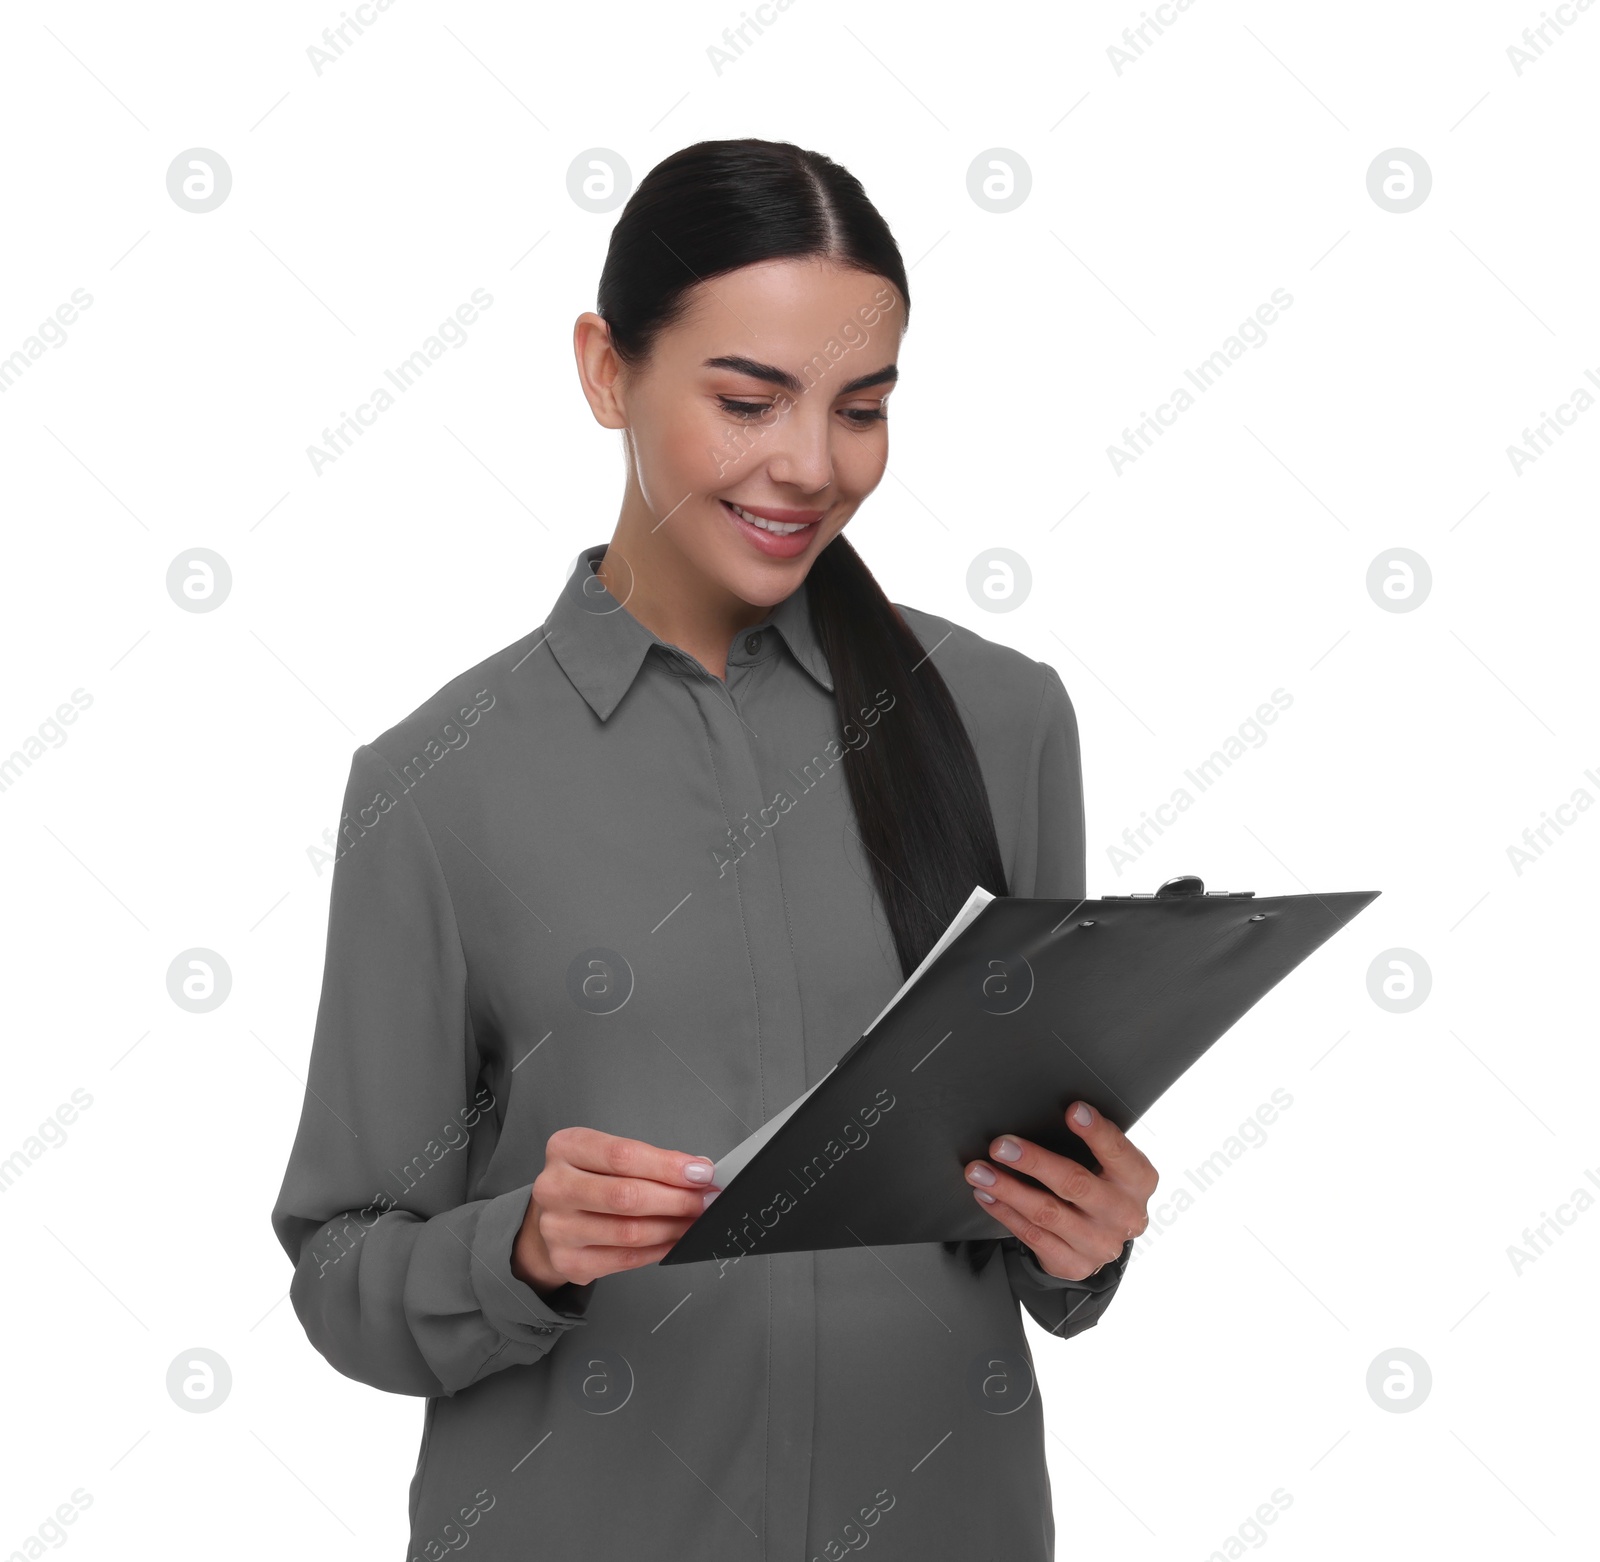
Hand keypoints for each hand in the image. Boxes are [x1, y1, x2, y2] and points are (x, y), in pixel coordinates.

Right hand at [512, 1127, 718, 1294]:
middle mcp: (554, 1187)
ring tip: (694, 1221)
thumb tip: (698, 1170)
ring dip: (672, 1227)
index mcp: (565, 1148)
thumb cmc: (588, 1178)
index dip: (667, 1166)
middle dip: (676, 1199)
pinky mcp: (568, 1261)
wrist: (553, 1216)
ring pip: (629, 1232)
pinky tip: (674, 1240)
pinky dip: (658, 1250)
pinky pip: (625, 1259)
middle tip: (704, 1201)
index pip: (623, 1155)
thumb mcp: (607, 1155)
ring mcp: (557, 1227)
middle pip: (626, 1196)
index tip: (701, 1172)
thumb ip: (649, 1160)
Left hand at [964, 1101, 1156, 1281]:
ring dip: (1008, 1189)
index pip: (1118, 1152)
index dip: (1096, 1131)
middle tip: (1001, 1146)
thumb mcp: (1108, 1163)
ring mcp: (1100, 1243)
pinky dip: (1005, 1212)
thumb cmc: (1100, 1183)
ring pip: (1047, 1213)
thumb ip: (1091, 1142)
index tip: (1073, 1110)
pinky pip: (1033, 1236)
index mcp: (1138, 1180)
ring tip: (979, 1171)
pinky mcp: (1074, 1263)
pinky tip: (987, 1195)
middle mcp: (1123, 1214)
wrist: (1103, 1236)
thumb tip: (1050, 1111)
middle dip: (1034, 1162)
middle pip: (1075, 1184)